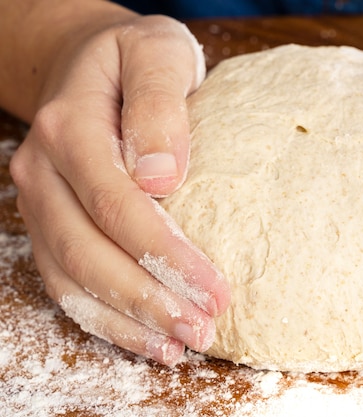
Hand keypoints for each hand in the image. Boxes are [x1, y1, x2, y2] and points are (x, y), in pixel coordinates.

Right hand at [9, 14, 229, 364]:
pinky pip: (67, 280)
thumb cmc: (135, 57)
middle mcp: (44, 171)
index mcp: (71, 128)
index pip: (116, 204)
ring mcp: (41, 202)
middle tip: (204, 329)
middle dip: (149, 298)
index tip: (215, 289)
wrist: (88, 63)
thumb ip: (159, 103)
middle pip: (90, 251)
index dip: (164, 254)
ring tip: (181, 347)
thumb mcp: (158, 53)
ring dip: (127, 319)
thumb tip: (161, 175)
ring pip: (73, 277)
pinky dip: (105, 316)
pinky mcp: (51, 223)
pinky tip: (148, 338)